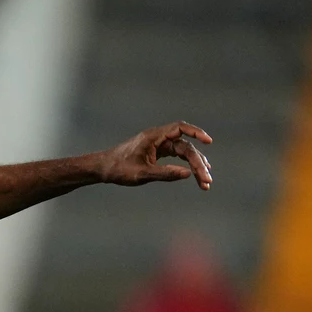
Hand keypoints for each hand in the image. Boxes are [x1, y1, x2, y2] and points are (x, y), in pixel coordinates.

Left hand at [98, 122, 213, 188]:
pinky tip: (196, 175)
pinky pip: (177, 156)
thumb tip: (188, 174)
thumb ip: (164, 174)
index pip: (180, 128)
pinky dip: (186, 165)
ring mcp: (158, 146)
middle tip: (206, 180)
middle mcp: (158, 138)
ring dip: (195, 166)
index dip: (196, 133)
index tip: (208, 141)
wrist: (102, 169)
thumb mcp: (142, 174)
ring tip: (205, 182)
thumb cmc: (118, 169)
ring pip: (183, 153)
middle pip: (185, 146)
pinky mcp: (157, 153)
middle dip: (197, 163)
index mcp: (154, 137)